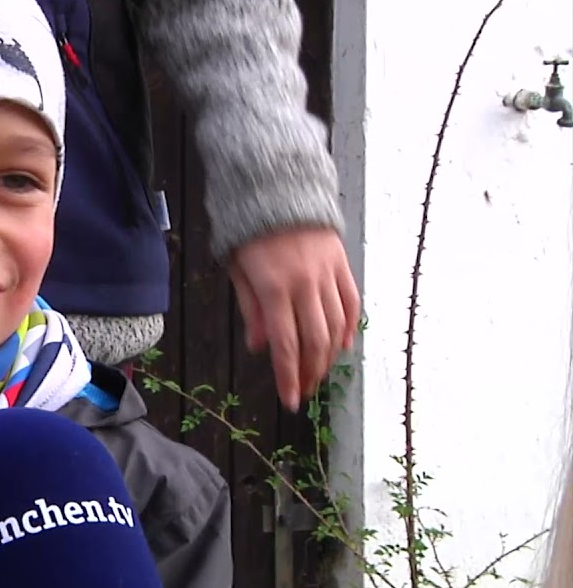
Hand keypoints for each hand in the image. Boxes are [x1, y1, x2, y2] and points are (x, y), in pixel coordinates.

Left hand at [228, 227, 359, 411]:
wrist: (276, 186)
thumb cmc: (248, 229)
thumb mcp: (237, 268)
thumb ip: (251, 309)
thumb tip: (261, 348)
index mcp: (274, 287)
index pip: (286, 345)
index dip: (288, 377)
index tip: (289, 401)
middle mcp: (305, 284)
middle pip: (314, 342)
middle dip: (309, 374)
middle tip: (302, 392)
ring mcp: (328, 273)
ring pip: (336, 326)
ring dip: (328, 357)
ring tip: (317, 374)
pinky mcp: (342, 263)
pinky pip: (351, 302)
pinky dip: (349, 327)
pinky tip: (342, 346)